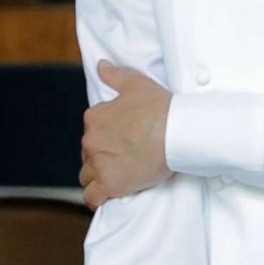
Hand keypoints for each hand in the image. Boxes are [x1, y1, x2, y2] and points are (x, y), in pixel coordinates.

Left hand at [80, 60, 171, 208]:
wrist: (176, 131)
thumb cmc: (159, 107)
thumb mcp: (135, 83)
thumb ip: (114, 75)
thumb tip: (101, 66)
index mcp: (95, 117)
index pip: (91, 131)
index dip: (105, 136)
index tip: (120, 140)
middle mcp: (91, 140)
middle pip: (88, 153)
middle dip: (101, 156)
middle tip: (123, 157)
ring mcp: (99, 163)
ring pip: (87, 174)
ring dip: (98, 176)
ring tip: (117, 175)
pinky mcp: (108, 184)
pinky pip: (91, 196)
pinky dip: (96, 198)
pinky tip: (105, 196)